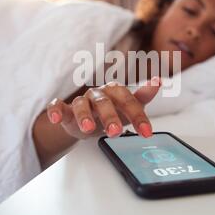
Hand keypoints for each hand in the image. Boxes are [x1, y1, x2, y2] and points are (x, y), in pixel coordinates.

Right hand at [46, 76, 160, 138]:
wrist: (88, 122)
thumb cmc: (111, 112)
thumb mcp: (129, 107)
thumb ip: (143, 96)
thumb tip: (158, 81)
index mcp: (115, 92)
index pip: (128, 101)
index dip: (138, 116)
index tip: (147, 132)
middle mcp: (98, 94)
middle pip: (104, 102)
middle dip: (110, 116)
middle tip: (116, 132)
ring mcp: (80, 101)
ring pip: (80, 104)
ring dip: (84, 115)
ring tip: (88, 128)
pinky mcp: (64, 110)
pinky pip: (57, 106)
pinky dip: (55, 111)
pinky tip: (56, 118)